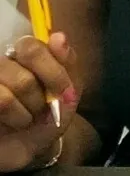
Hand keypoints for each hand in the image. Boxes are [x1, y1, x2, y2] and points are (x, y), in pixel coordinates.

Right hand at [0, 32, 78, 172]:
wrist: (32, 148)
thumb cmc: (50, 112)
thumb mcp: (68, 88)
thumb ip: (67, 61)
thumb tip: (58, 36)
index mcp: (25, 53)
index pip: (32, 45)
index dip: (52, 69)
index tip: (66, 91)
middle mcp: (2, 62)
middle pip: (26, 62)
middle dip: (45, 89)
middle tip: (46, 105)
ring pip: (13, 88)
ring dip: (30, 107)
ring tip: (29, 116)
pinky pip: (1, 102)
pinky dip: (17, 117)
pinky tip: (16, 122)